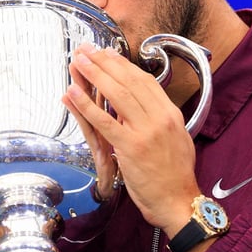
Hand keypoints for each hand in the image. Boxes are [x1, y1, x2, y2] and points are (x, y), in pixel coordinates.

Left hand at [62, 45, 198, 232]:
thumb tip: (143, 107)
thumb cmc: (175, 176)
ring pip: (117, 94)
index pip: (145, 81)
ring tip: (79, 61)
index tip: (108, 54)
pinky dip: (86, 104)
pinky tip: (73, 92)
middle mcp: (160, 118)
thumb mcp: (176, 140)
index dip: (123, 65)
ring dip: (94, 74)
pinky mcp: (131, 147)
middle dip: (105, 62)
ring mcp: (146, 131)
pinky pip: (104, 121)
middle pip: (129, 81)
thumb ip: (160, 121)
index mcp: (171, 114)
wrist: (178, 202)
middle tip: (87, 49)